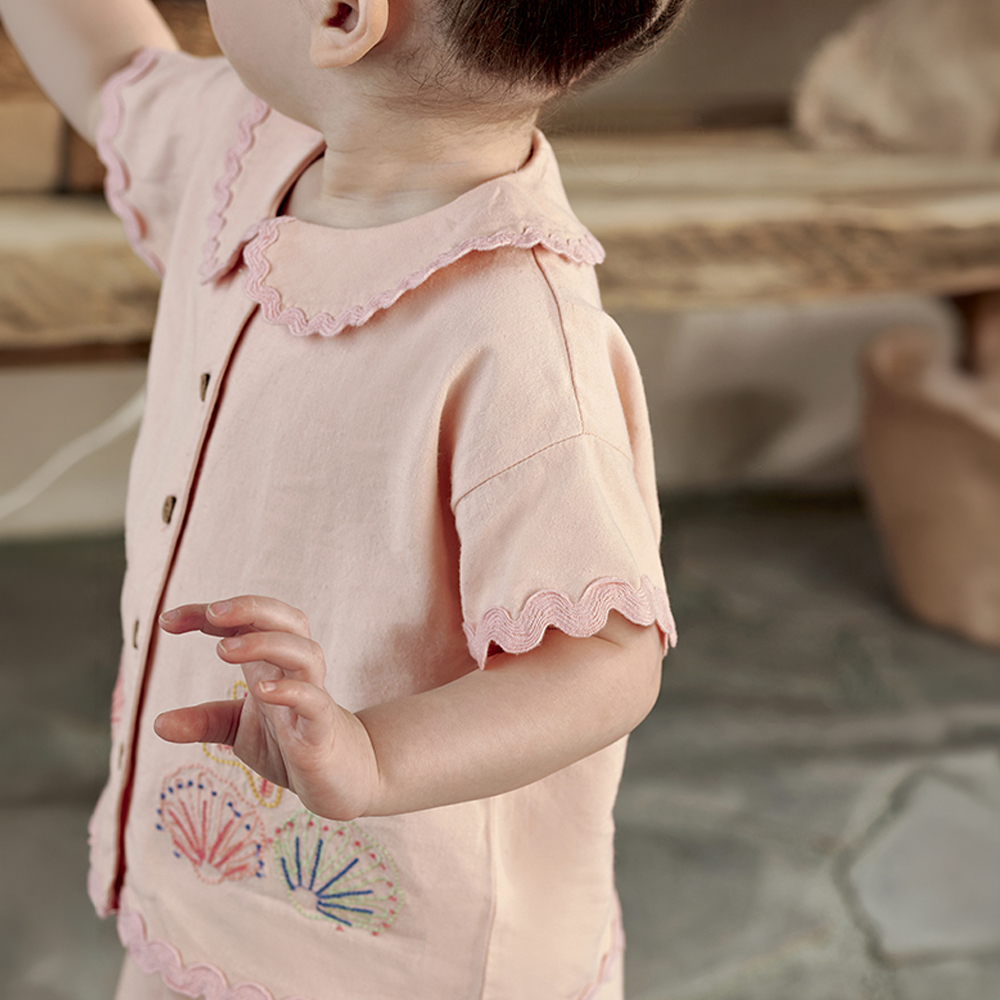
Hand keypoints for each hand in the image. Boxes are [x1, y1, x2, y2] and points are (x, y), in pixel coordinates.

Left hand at [154, 595, 378, 819]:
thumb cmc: (289, 744)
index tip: (167, 621)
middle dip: (251, 608)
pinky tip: (261, 690)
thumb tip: (157, 723)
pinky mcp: (322, 729)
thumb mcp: (237, 730)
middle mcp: (294, 671)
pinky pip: (314, 700)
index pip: (246, 622)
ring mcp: (312, 696)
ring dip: (266, 643)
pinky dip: (290, 691)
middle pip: (287, 620)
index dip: (208, 615)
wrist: (337, 779)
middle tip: (212, 613)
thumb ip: (203, 721)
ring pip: (304, 652)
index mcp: (271, 663)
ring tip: (224, 651)